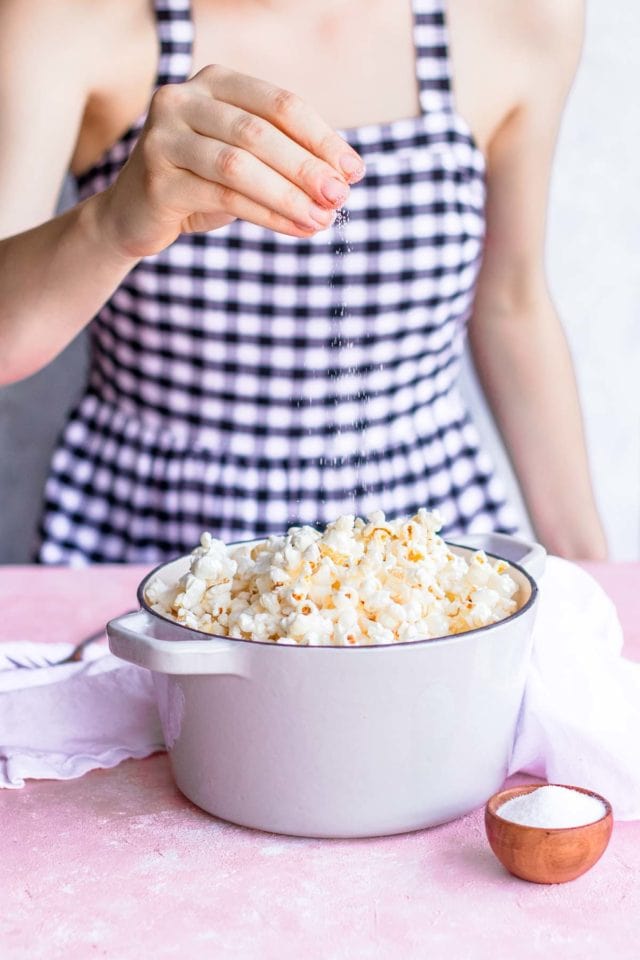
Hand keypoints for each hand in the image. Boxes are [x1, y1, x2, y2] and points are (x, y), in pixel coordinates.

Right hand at [98, 65, 364, 258]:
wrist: (134, 216)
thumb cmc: (201, 183)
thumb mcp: (245, 160)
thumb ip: (284, 157)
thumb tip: (344, 175)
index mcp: (213, 82)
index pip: (279, 104)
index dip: (322, 136)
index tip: (355, 169)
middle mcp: (182, 100)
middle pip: (260, 132)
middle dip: (307, 167)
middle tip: (342, 196)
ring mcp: (163, 138)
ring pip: (240, 165)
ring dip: (289, 195)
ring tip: (322, 218)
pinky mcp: (157, 180)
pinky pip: (224, 197)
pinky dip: (268, 215)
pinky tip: (296, 228)